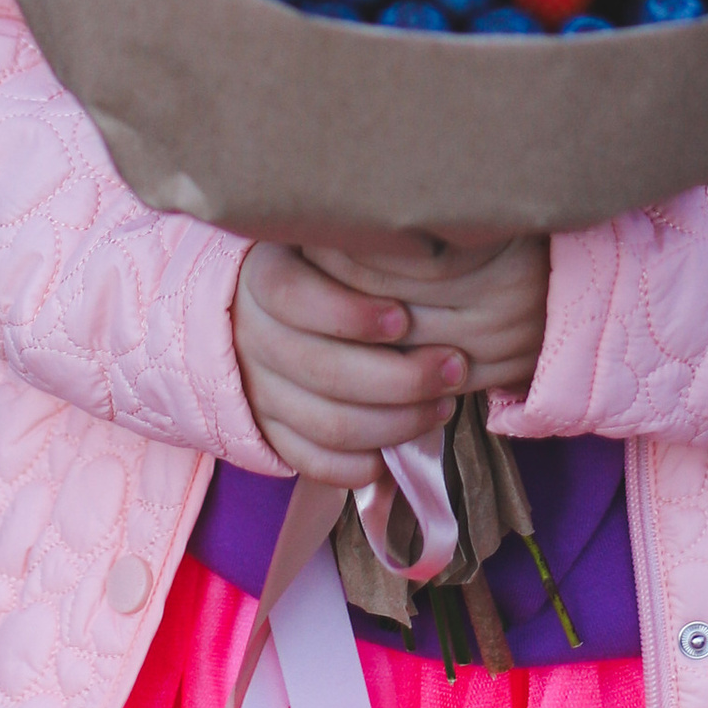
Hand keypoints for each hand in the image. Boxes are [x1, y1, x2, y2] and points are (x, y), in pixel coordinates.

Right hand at [232, 233, 549, 487]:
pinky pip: (315, 463)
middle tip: (455, 366)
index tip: (404, 318)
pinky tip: (398, 448)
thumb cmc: (330, 265)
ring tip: (444, 405)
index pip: (293, 297)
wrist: (265, 311)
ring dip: (397, 423)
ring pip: (328, 425)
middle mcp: (252, 337)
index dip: (350, 314)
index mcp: (264, 279)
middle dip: (401, 377)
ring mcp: (258, 391)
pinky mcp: (270, 435)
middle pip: (323, 371)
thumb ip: (367, 246)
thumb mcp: (337, 242)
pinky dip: (362, 465)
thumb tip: (426, 242)